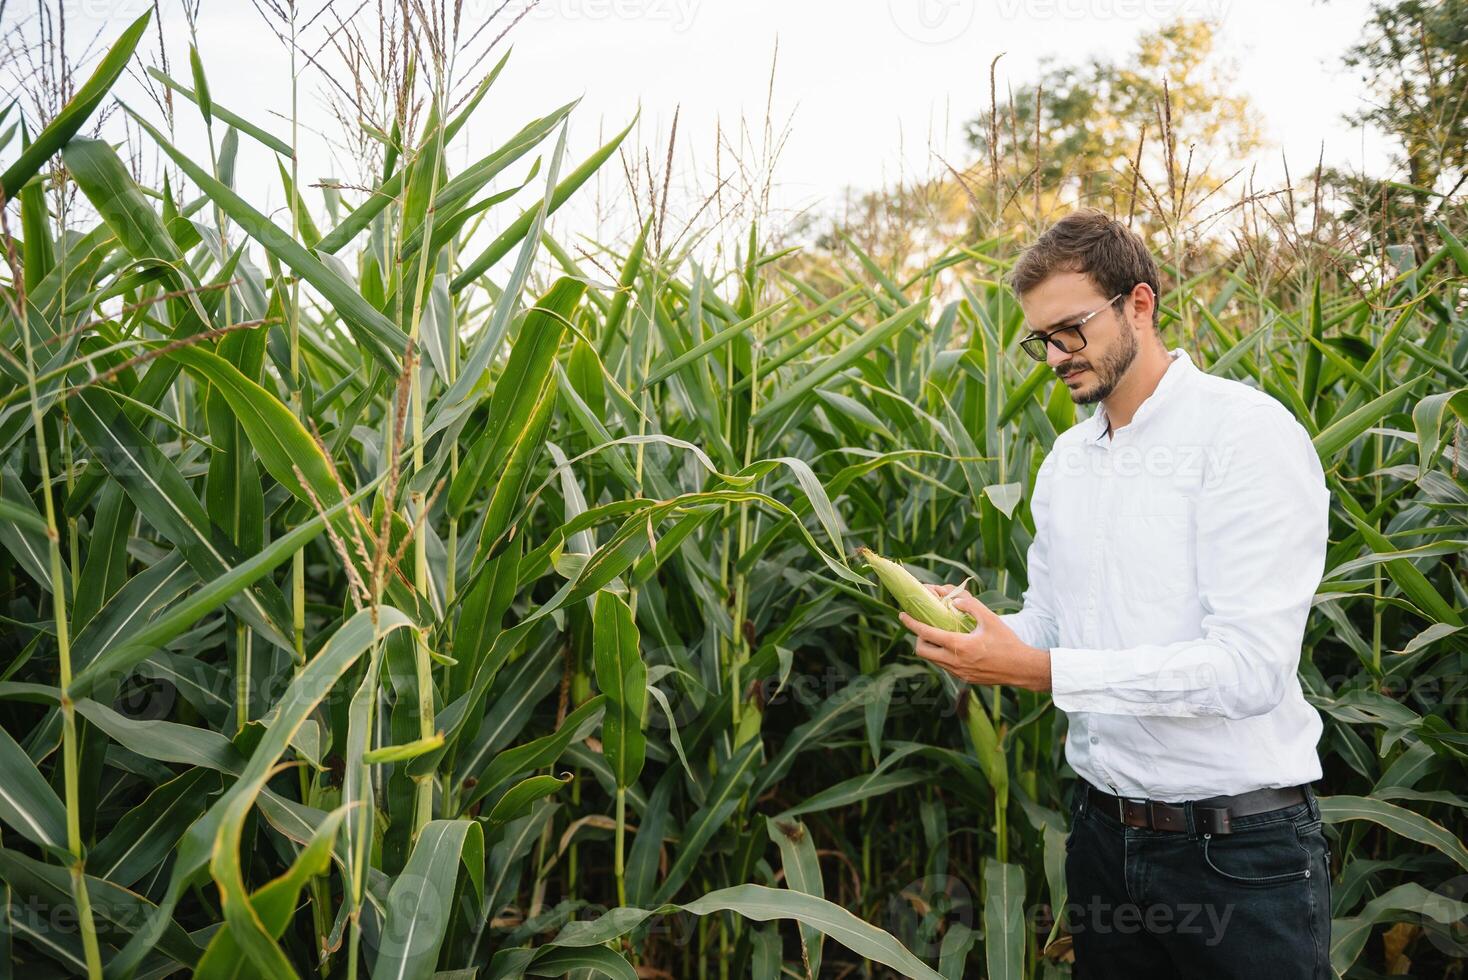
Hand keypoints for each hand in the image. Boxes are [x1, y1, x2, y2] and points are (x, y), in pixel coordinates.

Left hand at [897, 585, 1051, 691]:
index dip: (911, 623)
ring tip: (939, 635)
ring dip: (931, 647)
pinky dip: (942, 655)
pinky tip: (954, 646)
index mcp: (959, 646)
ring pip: (933, 660)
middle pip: (922, 651)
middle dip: (918, 637)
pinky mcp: (965, 679)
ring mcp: (959, 673)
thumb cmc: (1008, 642)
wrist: (1022, 669)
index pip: (926, 634)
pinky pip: (945, 666)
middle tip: (924, 627)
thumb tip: (953, 601)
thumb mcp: (990, 619)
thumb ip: (971, 606)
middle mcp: (955, 662)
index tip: (902, 615)